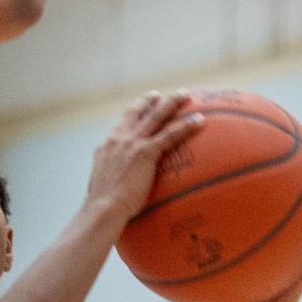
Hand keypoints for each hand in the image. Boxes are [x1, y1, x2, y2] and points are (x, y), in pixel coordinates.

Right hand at [86, 91, 203, 224]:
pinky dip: (186, 125)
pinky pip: (170, 134)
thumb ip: (107, 170)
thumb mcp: (101, 180)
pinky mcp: (145, 152)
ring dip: (172, 103)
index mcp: (108, 144)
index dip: (136, 110)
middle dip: (151, 100)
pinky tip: (200, 120)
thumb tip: (110, 175)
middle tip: (161, 94)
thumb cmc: (103, 203)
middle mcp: (119, 138)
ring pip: (156, 116)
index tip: (145, 102)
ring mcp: (132, 143)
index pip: (124, 121)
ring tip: (186, 94)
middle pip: (138, 112)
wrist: (104, 207)